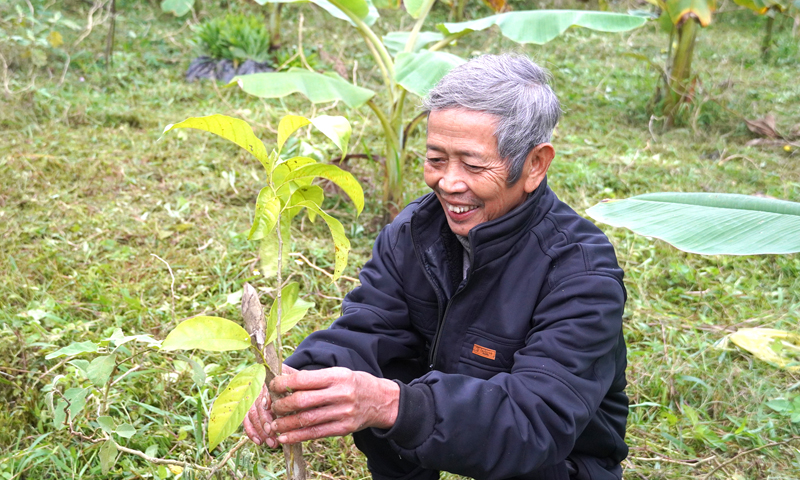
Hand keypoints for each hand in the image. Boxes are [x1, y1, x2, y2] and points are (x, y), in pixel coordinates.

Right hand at [243, 365, 297, 446]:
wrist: (300, 383)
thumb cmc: (302, 386)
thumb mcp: (302, 385)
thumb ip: (296, 391)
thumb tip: (288, 402)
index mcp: (272, 380)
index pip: (266, 395)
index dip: (268, 410)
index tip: (272, 423)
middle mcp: (261, 386)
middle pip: (258, 406)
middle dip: (264, 423)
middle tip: (272, 435)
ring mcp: (255, 396)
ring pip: (252, 414)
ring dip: (260, 430)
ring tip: (271, 442)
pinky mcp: (252, 406)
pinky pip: (247, 419)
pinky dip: (252, 431)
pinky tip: (259, 441)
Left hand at [268, 367, 399, 443]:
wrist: (382, 401)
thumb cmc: (354, 384)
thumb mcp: (337, 373)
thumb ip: (311, 377)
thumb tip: (282, 374)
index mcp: (337, 376)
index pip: (303, 379)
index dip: (283, 383)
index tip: (272, 386)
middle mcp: (341, 393)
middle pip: (302, 400)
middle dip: (282, 405)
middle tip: (273, 408)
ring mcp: (343, 412)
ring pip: (307, 419)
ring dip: (286, 424)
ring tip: (274, 425)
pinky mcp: (344, 428)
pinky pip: (315, 433)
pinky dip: (297, 437)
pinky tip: (285, 437)